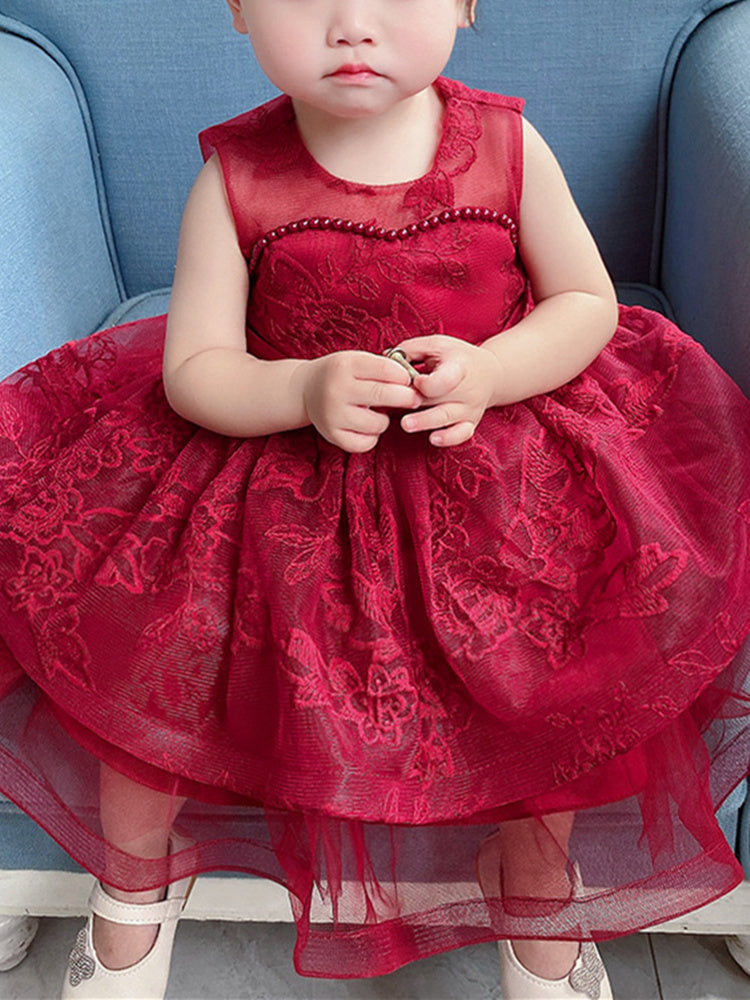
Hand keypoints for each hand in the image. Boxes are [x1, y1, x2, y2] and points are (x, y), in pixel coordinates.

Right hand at [299, 351, 421, 452]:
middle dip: (407, 398)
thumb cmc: (342, 374)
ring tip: (376, 412)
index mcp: (346, 365)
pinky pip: (366, 443)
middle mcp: (337, 389)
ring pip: (378, 424)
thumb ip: (384, 368)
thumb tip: (416, 385)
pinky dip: (372, 437)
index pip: (387, 370)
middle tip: (413, 399)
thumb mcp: (357, 361)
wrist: (306, 389)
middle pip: (384, 396)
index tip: (409, 381)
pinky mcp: (332, 435)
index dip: (405, 377)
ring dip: (385, 420)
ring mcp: (333, 414)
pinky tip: (366, 426)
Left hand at [397, 335, 502, 446]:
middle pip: (439, 400)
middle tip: (395, 406)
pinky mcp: (470, 422)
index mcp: (459, 367)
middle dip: (415, 404)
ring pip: (447, 419)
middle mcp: (467, 390)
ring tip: (406, 425)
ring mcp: (469, 408)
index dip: (425, 382)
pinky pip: (461, 434)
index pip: (443, 379)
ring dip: (425, 422)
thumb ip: (411, 350)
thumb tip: (385, 360)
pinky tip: (433, 438)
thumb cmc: (457, 358)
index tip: (413, 380)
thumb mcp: (437, 345)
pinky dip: (449, 438)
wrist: (490, 373)